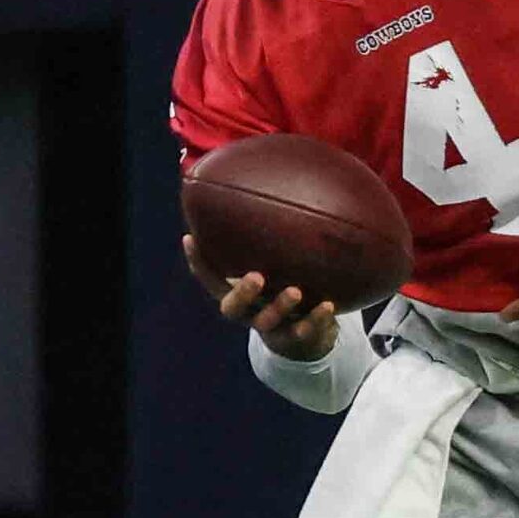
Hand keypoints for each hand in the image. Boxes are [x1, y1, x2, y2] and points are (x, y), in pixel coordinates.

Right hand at [181, 235, 337, 360]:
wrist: (303, 334)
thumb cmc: (284, 283)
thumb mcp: (276, 259)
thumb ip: (271, 230)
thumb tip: (277, 178)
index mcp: (236, 291)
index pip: (209, 277)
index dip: (197, 260)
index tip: (190, 238)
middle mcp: (248, 311)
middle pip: (232, 307)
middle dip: (243, 292)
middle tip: (256, 275)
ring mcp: (270, 328)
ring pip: (267, 321)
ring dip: (280, 306)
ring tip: (296, 291)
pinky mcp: (295, 339)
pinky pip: (304, 331)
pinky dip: (316, 320)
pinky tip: (328, 304)